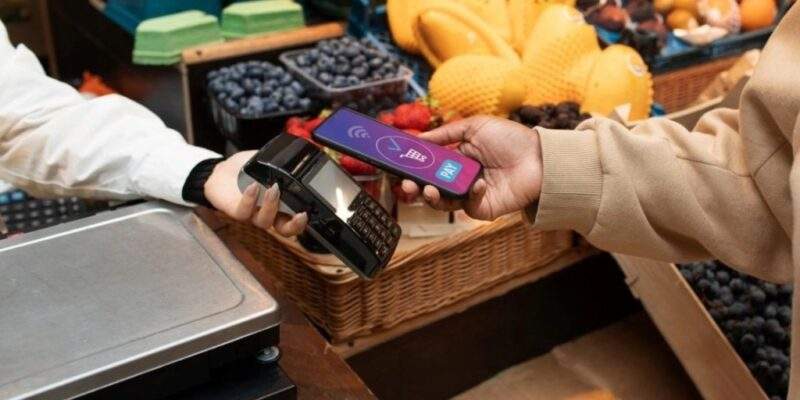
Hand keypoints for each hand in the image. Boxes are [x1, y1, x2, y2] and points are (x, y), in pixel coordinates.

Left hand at [204, 151, 307, 235]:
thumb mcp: (268, 163)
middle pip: (284, 230)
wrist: (224, 170)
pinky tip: (253, 186)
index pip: (294, 221)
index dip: (301, 222)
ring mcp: (253, 214)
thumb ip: (281, 163)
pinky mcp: (236, 211)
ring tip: (274, 188)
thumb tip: (296, 153)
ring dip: (272, 206)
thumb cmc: (248, 169)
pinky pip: (244, 212)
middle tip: (301, 214)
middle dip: (294, 225)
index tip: (307, 212)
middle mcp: (269, 213)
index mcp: (281, 205)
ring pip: (265, 221)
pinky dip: (250, 200)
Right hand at [401, 116, 542, 220]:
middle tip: (406, 185)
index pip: (428, 166)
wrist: (540, 158)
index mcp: (457, 158)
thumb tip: (419, 138)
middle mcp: (460, 177)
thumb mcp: (475, 127)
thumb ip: (446, 133)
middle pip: (429, 186)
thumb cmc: (511, 139)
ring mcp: (470, 194)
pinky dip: (469, 196)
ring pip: (442, 201)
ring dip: (431, 197)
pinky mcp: (482, 208)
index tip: (399, 166)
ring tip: (427, 190)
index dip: (413, 167)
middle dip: (414, 187)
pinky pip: (466, 206)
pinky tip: (479, 184)